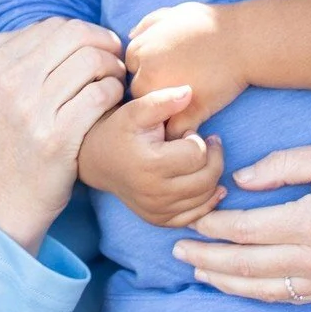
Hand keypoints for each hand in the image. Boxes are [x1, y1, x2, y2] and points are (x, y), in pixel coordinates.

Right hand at [0, 18, 125, 252]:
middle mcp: (10, 82)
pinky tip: (112, 102)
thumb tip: (58, 28)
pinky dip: (114, 92)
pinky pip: (101, 94)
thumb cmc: (8, 140)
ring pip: (92, 61)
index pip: (54, 26)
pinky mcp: (57, 136)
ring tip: (114, 82)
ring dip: (113, 68)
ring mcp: (32, 109)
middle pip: (76, 36)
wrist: (7, 196)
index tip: (96, 48)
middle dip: (105, 43)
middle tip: (114, 59)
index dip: (85, 32)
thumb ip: (15, 56)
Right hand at [78, 86, 226, 227]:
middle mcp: (154, 193)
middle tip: (208, 142)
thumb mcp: (135, 110)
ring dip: (212, 175)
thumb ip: (162, 100)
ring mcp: (157, 210)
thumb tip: (189, 91)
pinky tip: (206, 182)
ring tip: (201, 158)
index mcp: (150, 165)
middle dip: (213, 157)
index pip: (198, 154)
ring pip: (206, 197)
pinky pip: (196, 215)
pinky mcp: (159, 220)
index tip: (188, 132)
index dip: (199, 139)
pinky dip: (207, 200)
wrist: (96, 161)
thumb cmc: (119, 131)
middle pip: (207, 178)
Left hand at [125, 2, 248, 137]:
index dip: (149, 67)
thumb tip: (131, 37)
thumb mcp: (175, 13)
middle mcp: (148, 73)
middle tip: (176, 84)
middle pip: (138, 90)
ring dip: (163, 109)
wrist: (245, 41)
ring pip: (152, 112)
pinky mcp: (188, 112)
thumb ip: (149, 23)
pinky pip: (173, 130)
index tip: (167, 67)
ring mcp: (167, 95)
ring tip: (182, 102)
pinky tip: (191, 121)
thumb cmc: (212, 24)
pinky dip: (179, 130)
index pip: (131, 66)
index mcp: (142, 49)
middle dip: (152, 88)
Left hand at [170, 140, 310, 303]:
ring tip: (200, 272)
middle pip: (247, 266)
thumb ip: (282, 166)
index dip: (214, 227)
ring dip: (227, 284)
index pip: (246, 230)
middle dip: (207, 259)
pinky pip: (293, 299)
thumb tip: (241, 180)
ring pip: (266, 290)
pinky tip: (242, 287)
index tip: (193, 219)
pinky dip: (262, 295)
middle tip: (178, 252)